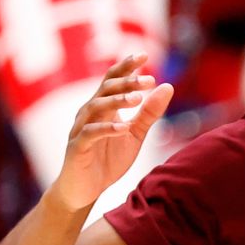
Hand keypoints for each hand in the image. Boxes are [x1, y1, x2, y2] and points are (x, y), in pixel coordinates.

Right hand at [51, 53, 173, 210]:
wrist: (85, 190)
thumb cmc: (108, 159)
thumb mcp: (135, 134)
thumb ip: (149, 112)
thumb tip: (168, 86)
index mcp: (103, 107)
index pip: (113, 79)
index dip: (126, 66)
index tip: (144, 54)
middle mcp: (89, 113)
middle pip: (105, 89)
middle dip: (127, 82)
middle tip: (149, 79)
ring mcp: (81, 129)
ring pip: (96, 107)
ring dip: (117, 101)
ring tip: (138, 99)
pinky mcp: (77, 147)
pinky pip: (91, 133)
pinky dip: (107, 129)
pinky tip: (124, 127)